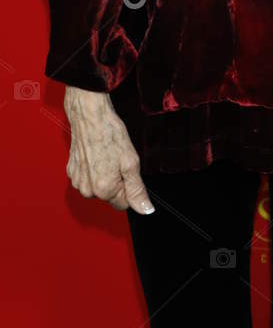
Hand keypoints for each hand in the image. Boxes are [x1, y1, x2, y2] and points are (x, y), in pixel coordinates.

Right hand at [63, 86, 154, 213]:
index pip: (123, 204)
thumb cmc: (110, 135)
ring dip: (104, 177)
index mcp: (104, 189)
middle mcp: (88, 190)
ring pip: (98, 188)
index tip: (128, 172)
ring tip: (106, 156)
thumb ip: (137, 190)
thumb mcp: (131, 163)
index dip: (129, 189)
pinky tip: (96, 155)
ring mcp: (77, 182)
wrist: (90, 117)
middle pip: (110, 197)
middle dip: (117, 183)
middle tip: (117, 161)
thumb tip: (145, 210)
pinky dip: (93, 170)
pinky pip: (87, 179)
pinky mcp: (71, 172)